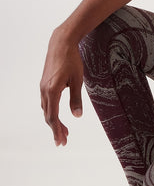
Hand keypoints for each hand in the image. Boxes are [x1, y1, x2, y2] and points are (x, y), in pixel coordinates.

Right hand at [40, 31, 84, 145]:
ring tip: (64, 131)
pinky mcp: (44, 83)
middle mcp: (44, 90)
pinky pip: (46, 102)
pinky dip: (52, 111)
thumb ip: (76, 98)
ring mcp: (43, 87)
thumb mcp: (78, 80)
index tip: (61, 142)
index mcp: (52, 91)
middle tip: (63, 141)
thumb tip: (77, 116)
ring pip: (46, 109)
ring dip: (54, 121)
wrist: (61, 43)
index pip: (53, 117)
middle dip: (56, 129)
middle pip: (48, 116)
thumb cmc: (72, 60)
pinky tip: (58, 114)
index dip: (57, 130)